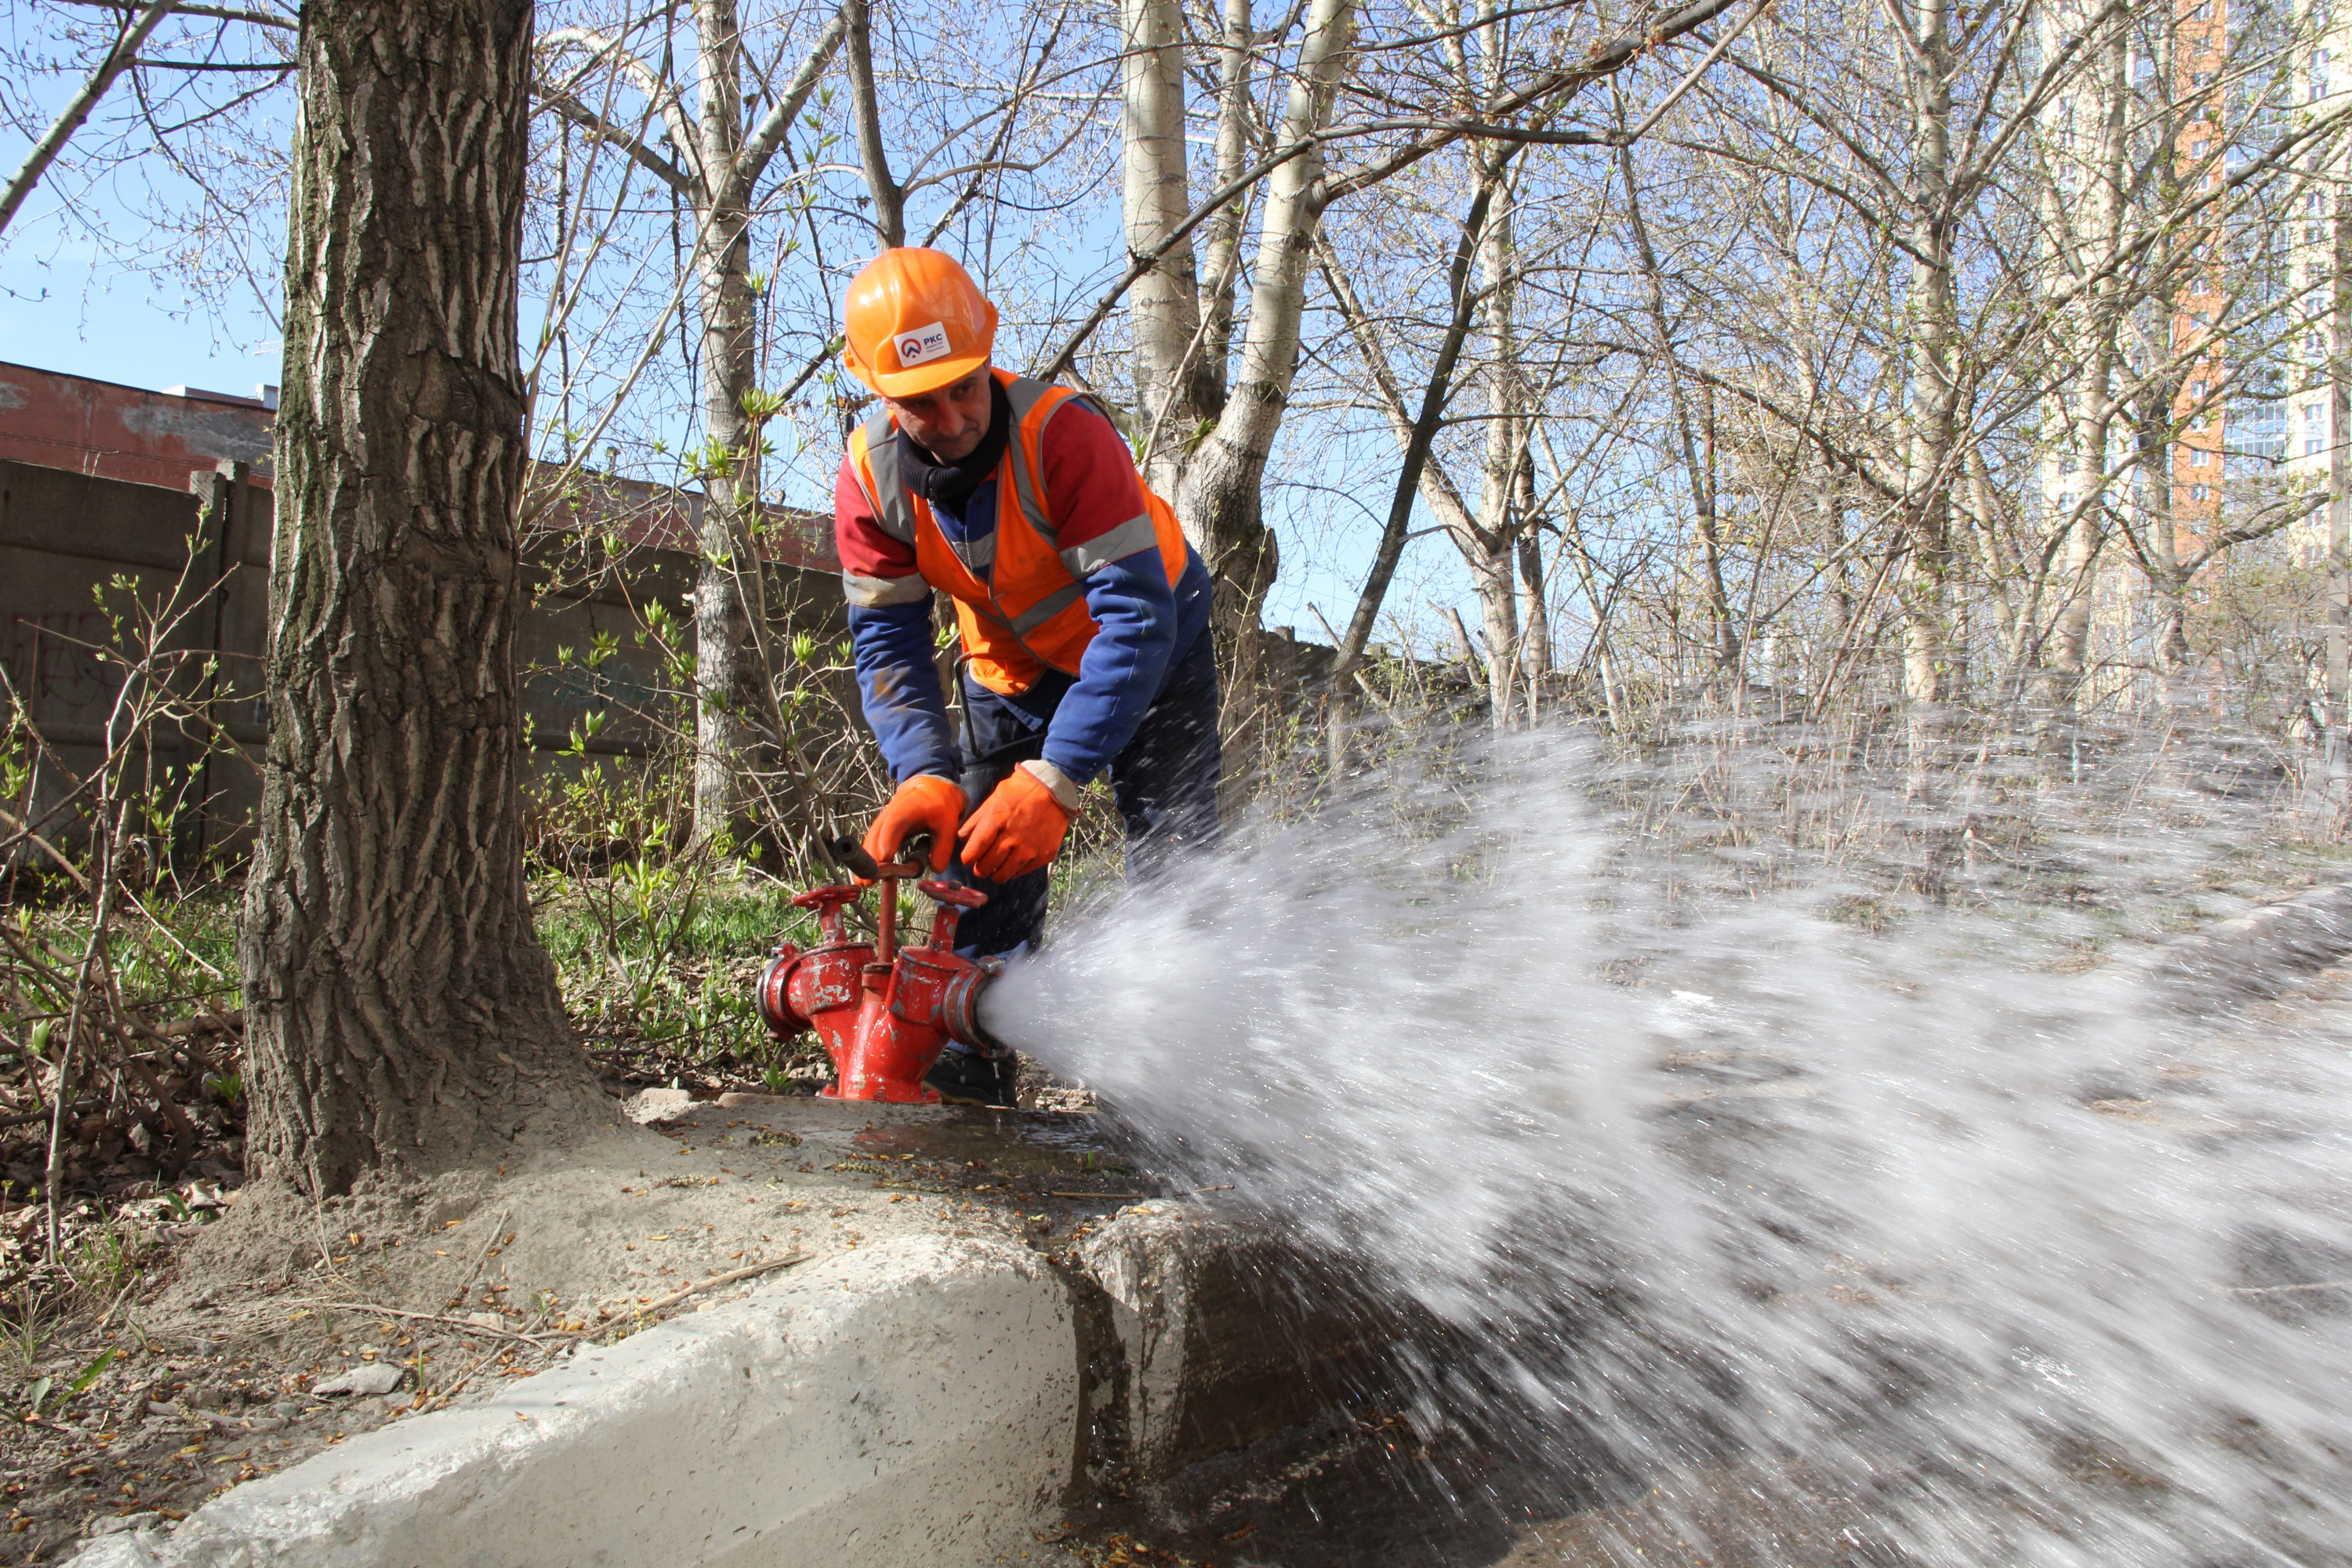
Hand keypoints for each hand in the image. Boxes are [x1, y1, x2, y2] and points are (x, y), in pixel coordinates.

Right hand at [863, 774, 963, 873]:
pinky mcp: (883, 826)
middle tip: (869, 879)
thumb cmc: (940, 806)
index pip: (895, 823)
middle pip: (878, 832)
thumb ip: (943, 846)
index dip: (888, 840)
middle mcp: (891, 811)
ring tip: (863, 881)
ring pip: (872, 837)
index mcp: (910, 807)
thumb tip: (935, 868)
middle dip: (872, 856)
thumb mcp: (948, 824)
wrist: (931, 789)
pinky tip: (866, 872)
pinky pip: (873, 840)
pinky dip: (869, 855)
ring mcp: (885, 818)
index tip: (884, 858)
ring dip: (867, 859)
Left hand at [957, 763, 1077, 881]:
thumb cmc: (1020, 790)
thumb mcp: (994, 798)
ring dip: (995, 873)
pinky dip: (1014, 870)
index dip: (968, 858)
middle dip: (979, 868)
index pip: (974, 850)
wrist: (1054, 788)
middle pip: (986, 866)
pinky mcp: (1044, 854)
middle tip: (981, 865)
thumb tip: (962, 837)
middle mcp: (1012, 838)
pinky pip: (1022, 871)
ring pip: (1003, 874)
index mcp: (996, 820)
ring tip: (996, 867)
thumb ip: (977, 820)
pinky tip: (1013, 862)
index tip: (968, 858)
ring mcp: (1030, 848)